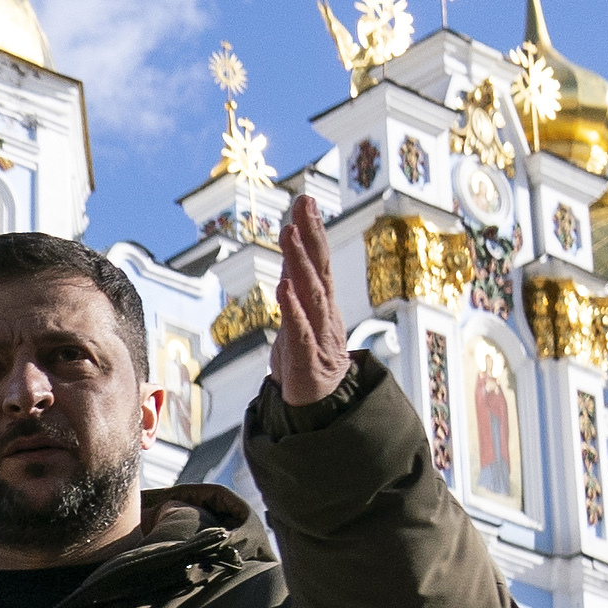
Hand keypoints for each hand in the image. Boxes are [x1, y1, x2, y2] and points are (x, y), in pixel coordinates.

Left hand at [266, 190, 349, 407]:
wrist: (320, 407)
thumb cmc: (307, 359)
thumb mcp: (299, 317)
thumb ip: (296, 286)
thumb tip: (291, 255)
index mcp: (322, 304)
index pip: (320, 262)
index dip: (314, 231)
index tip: (307, 200)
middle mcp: (324, 314)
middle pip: (320, 270)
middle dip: (312, 235)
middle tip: (304, 203)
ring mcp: (318, 336)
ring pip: (311, 294)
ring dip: (300, 262)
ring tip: (290, 233)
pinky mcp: (308, 360)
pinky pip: (299, 331)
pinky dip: (292, 309)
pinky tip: (284, 288)